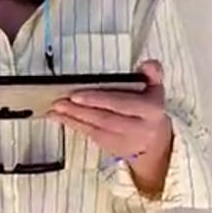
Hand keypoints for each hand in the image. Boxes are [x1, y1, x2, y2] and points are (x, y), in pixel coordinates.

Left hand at [48, 60, 171, 187]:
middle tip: (61, 101)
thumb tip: (148, 64)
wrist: (155, 142)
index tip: (78, 95)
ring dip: (73, 118)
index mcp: (150, 110)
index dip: (99, 100)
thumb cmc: (149, 110)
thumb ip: (152, 73)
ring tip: (56, 108)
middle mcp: (138, 128)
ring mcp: (124, 141)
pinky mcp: (111, 148)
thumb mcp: (155, 88)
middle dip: (80, 110)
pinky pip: (90, 136)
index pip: (123, 104)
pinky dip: (73, 125)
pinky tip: (60, 117)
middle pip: (105, 118)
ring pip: (95, 129)